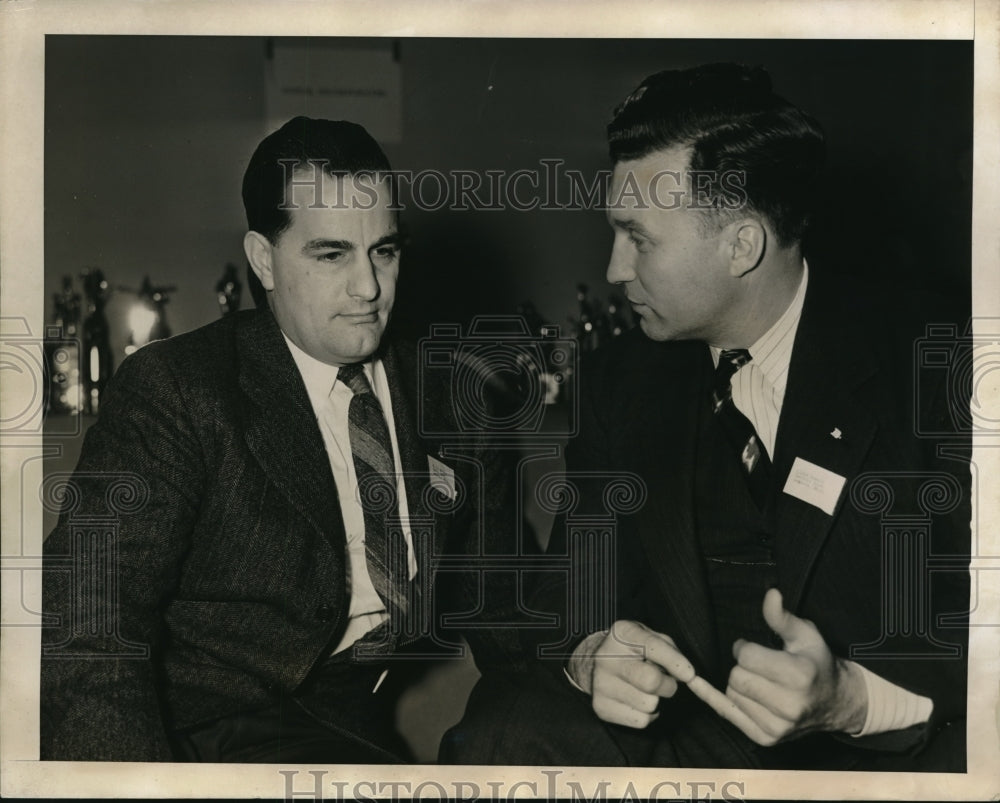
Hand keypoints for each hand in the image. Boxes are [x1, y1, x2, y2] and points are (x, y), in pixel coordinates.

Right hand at [569, 620, 695, 728]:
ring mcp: (601, 683)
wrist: (595, 663)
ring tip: (646, 689)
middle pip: (650, 681)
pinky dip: (647, 714)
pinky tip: (637, 701)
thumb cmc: (632, 650)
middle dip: (668, 685)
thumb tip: (687, 676)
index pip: (652, 646)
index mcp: (622, 633)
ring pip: (648, 704)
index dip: (674, 662)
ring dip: (656, 700)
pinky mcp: (601, 707)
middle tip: (667, 682)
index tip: (689, 674)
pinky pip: (640, 721)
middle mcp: (607, 657)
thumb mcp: (650, 637)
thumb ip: (670, 651)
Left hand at [723, 588, 866, 745]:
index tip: (752, 647)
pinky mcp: (766, 739)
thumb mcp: (805, 635)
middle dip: (742, 666)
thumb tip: (770, 594)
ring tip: (759, 681)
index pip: (746, 657)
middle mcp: (789, 705)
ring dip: (738, 684)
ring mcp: (778, 727)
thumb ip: (782, 616)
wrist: (836, 703)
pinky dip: (719, 699)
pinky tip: (700, 687)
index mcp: (799, 676)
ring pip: (731, 694)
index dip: (744, 647)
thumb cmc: (816, 663)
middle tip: (757, 666)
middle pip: (736, 677)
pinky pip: (728, 713)